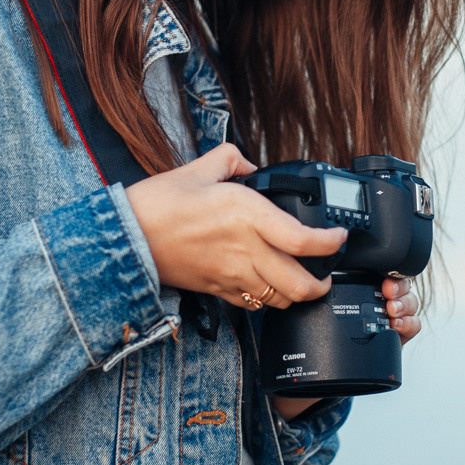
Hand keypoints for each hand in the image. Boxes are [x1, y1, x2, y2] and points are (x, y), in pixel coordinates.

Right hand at [125, 143, 346, 310]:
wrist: (126, 238)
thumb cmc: (158, 205)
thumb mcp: (197, 168)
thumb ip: (230, 159)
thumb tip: (247, 164)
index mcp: (246, 214)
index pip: (303, 239)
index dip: (331, 243)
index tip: (338, 237)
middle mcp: (245, 249)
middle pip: (300, 284)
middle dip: (322, 284)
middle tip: (328, 273)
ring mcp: (232, 274)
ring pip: (280, 300)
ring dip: (297, 295)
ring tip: (302, 282)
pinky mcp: (217, 290)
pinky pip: (254, 304)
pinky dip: (268, 300)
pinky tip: (267, 287)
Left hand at [273, 275, 420, 419]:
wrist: (324, 368)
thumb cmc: (318, 334)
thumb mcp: (314, 309)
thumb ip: (313, 294)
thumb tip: (303, 285)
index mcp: (360, 285)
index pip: (381, 269)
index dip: (387, 270)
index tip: (382, 278)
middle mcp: (378, 298)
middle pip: (400, 283)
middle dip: (398, 287)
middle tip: (388, 294)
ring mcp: (390, 316)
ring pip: (410, 302)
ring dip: (405, 304)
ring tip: (393, 311)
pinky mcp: (397, 335)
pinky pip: (413, 325)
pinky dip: (409, 324)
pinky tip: (397, 327)